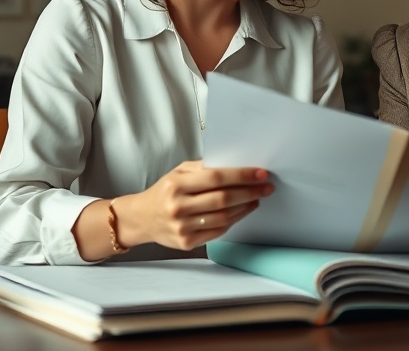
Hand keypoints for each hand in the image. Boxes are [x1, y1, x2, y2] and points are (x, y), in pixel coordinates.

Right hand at [122, 160, 273, 250]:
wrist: (142, 218)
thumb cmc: (164, 192)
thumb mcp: (178, 172)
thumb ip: (203, 168)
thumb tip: (236, 165)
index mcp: (176, 185)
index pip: (216, 178)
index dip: (241, 175)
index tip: (260, 173)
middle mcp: (178, 207)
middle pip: (223, 199)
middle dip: (250, 191)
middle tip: (267, 187)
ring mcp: (182, 227)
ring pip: (224, 217)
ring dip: (246, 207)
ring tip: (257, 198)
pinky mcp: (187, 242)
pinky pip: (218, 230)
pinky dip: (234, 220)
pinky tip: (242, 211)